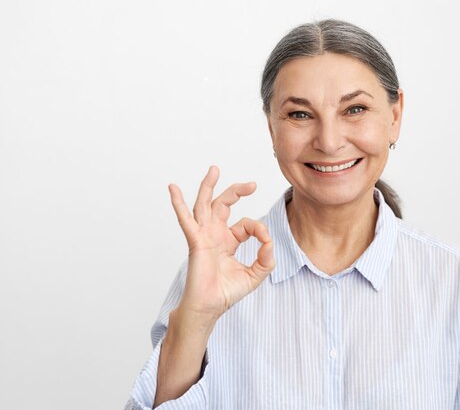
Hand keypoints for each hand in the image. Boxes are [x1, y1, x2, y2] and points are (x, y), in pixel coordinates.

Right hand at [167, 165, 274, 321]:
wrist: (209, 307)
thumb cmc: (226, 292)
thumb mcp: (255, 274)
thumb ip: (265, 258)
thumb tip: (269, 241)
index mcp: (227, 241)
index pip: (245, 224)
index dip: (259, 229)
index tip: (265, 241)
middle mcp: (214, 235)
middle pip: (223, 205)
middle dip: (236, 191)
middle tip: (251, 184)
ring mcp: (204, 236)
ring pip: (204, 205)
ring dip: (208, 186)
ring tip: (214, 170)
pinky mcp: (196, 241)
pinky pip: (186, 219)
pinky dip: (178, 203)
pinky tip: (173, 188)